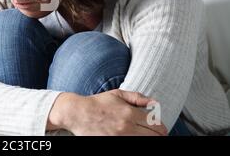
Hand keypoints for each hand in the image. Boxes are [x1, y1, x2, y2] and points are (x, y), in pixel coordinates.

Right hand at [47, 90, 167, 135]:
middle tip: (156, 134)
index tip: (160, 129)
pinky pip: (131, 145)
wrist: (77, 113)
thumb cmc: (97, 103)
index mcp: (130, 113)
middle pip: (154, 136)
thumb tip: (155, 103)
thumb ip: (138, 97)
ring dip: (147, 138)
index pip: (157, 125)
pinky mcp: (112, 143)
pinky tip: (133, 137)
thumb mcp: (117, 94)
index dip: (162, 128)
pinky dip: (136, 141)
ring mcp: (120, 137)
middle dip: (158, 135)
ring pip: (144, 141)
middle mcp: (127, 127)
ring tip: (144, 135)